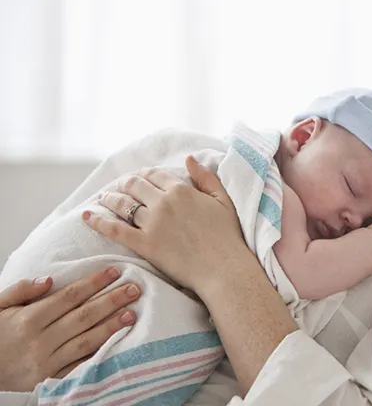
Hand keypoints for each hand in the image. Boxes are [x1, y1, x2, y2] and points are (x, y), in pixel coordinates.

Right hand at [0, 268, 138, 391]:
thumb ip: (19, 291)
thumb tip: (48, 280)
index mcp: (29, 319)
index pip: (69, 296)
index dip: (94, 283)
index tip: (115, 271)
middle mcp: (40, 340)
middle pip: (83, 316)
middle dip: (111, 301)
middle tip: (135, 289)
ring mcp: (47, 361)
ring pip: (86, 341)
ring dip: (112, 326)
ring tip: (132, 314)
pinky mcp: (51, 379)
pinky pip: (80, 365)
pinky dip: (100, 354)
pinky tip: (117, 344)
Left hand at [84, 156, 247, 292]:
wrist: (224, 268)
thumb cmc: (228, 236)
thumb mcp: (223, 200)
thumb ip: (205, 177)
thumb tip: (189, 158)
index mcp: (182, 190)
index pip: (155, 175)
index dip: (144, 174)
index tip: (138, 177)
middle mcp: (164, 203)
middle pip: (135, 186)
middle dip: (124, 183)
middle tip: (118, 185)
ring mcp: (153, 224)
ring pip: (123, 204)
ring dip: (110, 198)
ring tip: (103, 197)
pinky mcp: (145, 245)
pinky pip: (115, 230)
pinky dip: (98, 221)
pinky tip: (87, 216)